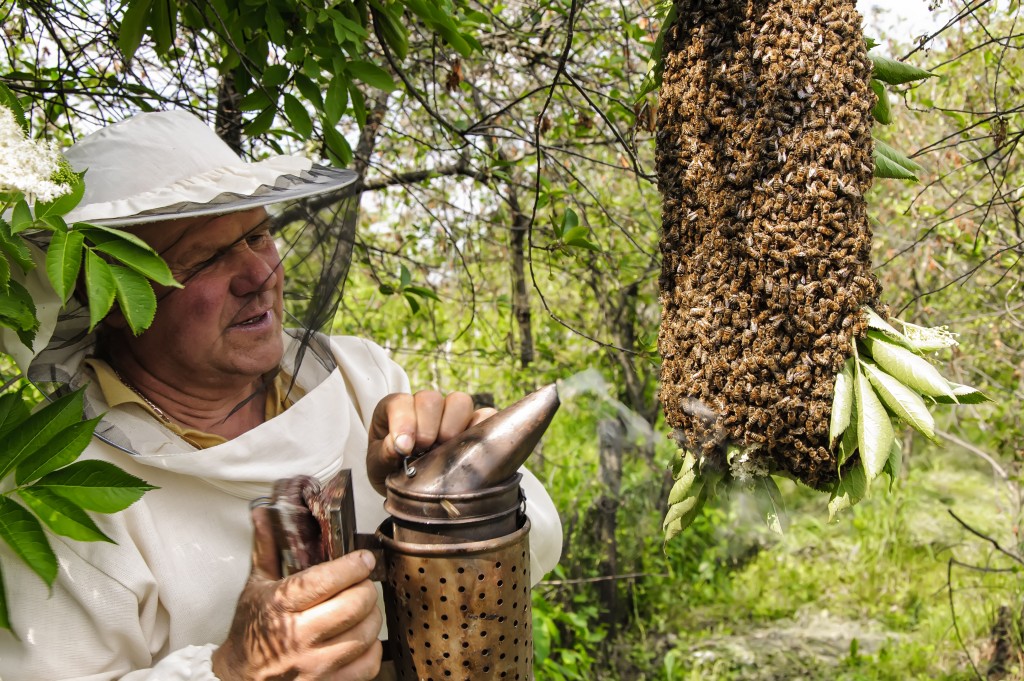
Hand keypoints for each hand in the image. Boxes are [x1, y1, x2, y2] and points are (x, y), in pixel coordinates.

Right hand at [212, 507, 382, 680]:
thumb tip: (264, 512)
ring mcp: (314, 665)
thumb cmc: (250, 631)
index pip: (326, 580)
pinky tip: (361, 637)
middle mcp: (298, 636)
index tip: (364, 559)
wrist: (238, 679)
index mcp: (279, 605)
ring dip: (372, 616)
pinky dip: (372, 648)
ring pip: (365, 633)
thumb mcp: (255, 586)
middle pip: (354, 605)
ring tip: (362, 608)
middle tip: (362, 583)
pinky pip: (367, 665)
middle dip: (365, 588)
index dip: (353, 565)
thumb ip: (267, 548)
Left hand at [367, 390, 495, 495]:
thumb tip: (398, 445)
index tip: (405, 448)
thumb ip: (383, 454)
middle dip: (428, 426)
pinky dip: (482, 428)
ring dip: (453, 426)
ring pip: (460, 401)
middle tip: (424, 450)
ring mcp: (451, 413)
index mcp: (396, 409)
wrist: (408, 484)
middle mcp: (424, 406)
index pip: (400, 402)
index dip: (404, 422)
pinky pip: (485, 415)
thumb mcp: (377, 465)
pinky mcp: (474, 424)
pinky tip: (469, 450)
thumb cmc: (389, 468)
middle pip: (432, 399)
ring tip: (445, 450)